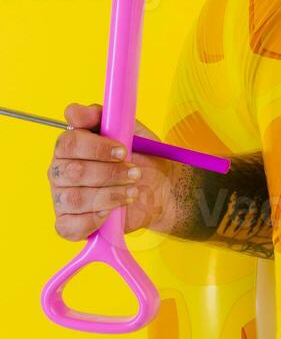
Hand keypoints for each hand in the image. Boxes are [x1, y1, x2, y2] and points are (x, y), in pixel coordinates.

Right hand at [47, 103, 178, 241]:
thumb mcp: (129, 129)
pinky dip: (93, 220)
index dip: (97, 148)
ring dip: (109, 195)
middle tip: (134, 173)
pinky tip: (112, 212)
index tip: (123, 151)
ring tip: (132, 191)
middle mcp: (61, 172)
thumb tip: (73, 111)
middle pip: (72, 172)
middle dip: (110, 173)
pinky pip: (69, 226)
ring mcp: (62, 199)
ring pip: (74, 199)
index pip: (68, 143)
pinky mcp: (69, 223)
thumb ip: (100, 116)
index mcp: (71, 147)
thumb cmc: (141, 157)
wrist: (161, 188)